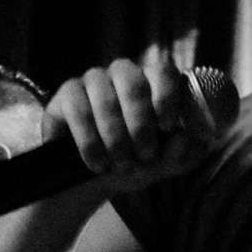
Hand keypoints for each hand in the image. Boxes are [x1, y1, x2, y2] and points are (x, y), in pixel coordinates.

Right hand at [46, 54, 218, 192]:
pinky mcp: (66, 95)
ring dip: (115, 137)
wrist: (93, 181)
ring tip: (120, 165)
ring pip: (104, 97)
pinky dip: (90, 141)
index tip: (168, 127)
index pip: (163, 71)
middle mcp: (123, 74)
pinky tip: (97, 163)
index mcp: (153, 83)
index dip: (167, 96)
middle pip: (132, 82)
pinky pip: (78, 109)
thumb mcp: (162, 165)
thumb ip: (180, 154)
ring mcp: (93, 81)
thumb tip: (185, 138)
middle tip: (144, 154)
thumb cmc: (135, 163)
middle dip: (140, 123)